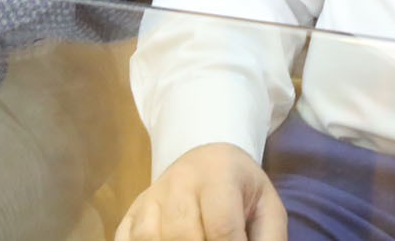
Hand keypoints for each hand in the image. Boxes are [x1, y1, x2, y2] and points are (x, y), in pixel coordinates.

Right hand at [117, 143, 284, 240]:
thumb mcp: (268, 209)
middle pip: (183, 236)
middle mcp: (179, 181)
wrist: (208, 161)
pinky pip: (127, 238)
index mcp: (218, 174)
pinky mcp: (132, 212)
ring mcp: (151, 196)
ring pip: (151, 238)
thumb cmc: (242, 190)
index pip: (221, 228)